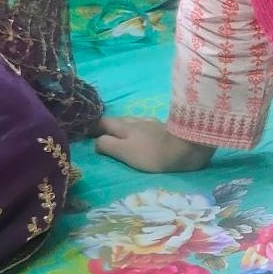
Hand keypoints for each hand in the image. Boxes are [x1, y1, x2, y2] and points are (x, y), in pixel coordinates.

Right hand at [94, 116, 214, 173]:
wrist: (187, 147)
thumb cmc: (153, 153)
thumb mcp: (124, 152)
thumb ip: (108, 145)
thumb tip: (95, 142)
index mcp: (124, 127)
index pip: (103, 122)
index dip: (93, 126)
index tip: (85, 131)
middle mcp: (136, 121)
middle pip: (118, 120)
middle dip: (108, 125)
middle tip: (100, 133)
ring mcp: (153, 123)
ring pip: (133, 121)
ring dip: (125, 126)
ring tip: (121, 134)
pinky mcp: (167, 128)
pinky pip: (148, 126)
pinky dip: (141, 129)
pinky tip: (144, 133)